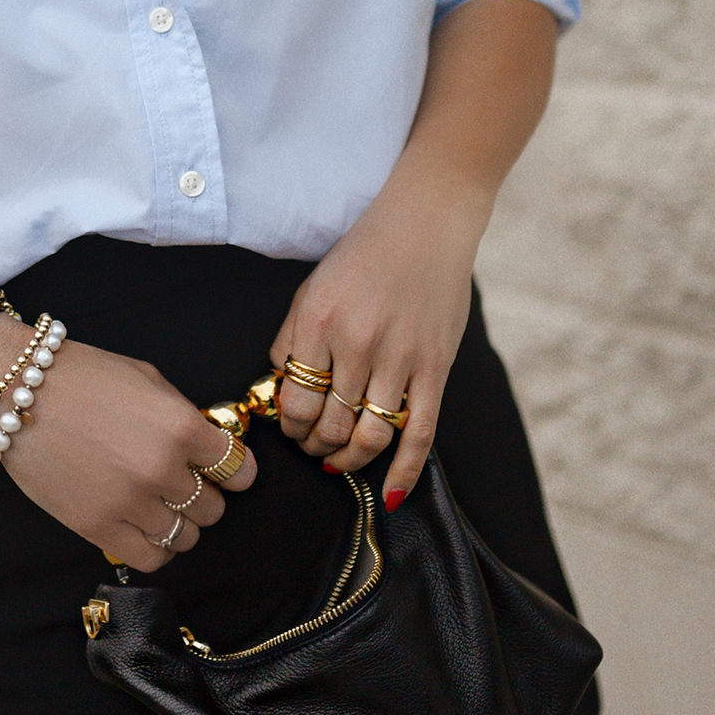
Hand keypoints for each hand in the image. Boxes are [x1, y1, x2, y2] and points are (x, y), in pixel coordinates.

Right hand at [0, 320, 255, 569]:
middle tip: (184, 483)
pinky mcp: (98, 527)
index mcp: (180, 427)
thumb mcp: (147, 379)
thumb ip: (184, 416)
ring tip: (160, 506)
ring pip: (185, 537)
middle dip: (204, 496)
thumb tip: (210, 448)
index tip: (226, 471)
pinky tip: (145, 527)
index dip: (235, 471)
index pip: (237, 469)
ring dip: (180, 524)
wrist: (16, 393)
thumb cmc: (81, 377)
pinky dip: (156, 548)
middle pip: (213, 508)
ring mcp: (130, 502)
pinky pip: (151, 557)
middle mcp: (161, 469)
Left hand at [268, 171, 485, 508]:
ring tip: (339, 461)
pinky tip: (389, 493)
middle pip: (329, 425)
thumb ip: (291, 339)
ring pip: (369, 437)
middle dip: (315, 447)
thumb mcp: (311, 288)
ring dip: (349, 460)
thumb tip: (279, 391)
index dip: (290, 426)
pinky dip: (404, 470)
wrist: (426, 222)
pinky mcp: (435, 367)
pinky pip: (419, 433)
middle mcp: (357, 343)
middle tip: (313, 448)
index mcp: (318, 322)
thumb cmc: (364, 254)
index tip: (292, 428)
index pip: (294, 400)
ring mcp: (400, 358)